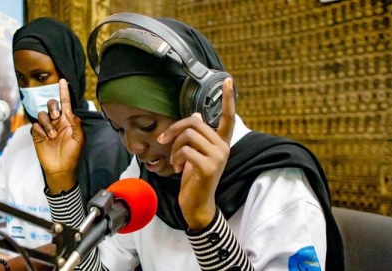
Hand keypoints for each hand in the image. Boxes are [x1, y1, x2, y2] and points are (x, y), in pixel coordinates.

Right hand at [31, 79, 84, 193]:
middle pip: (51, 104)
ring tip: (52, 136)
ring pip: (42, 114)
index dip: (64, 91)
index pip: (65, 102)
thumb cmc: (72, 154)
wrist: (61, 168)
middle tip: (56, 117)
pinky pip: (35, 125)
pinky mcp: (37, 134)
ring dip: (47, 124)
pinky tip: (46, 139)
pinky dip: (41, 131)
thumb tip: (69, 111)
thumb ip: (76, 124)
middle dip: (52, 107)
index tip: (62, 80)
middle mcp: (56, 121)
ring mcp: (46, 127)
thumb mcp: (79, 139)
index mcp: (68, 120)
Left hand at [157, 78, 235, 230]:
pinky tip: (178, 169)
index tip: (227, 80)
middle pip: (194, 123)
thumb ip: (198, 136)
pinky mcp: (208, 166)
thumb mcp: (195, 155)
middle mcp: (224, 147)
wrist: (198, 205)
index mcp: (222, 142)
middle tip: (163, 141)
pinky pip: (185, 150)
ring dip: (174, 147)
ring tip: (174, 160)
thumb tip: (196, 115)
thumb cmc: (195, 179)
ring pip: (188, 135)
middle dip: (173, 130)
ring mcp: (218, 156)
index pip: (228, 117)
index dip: (228, 98)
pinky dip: (176, 158)